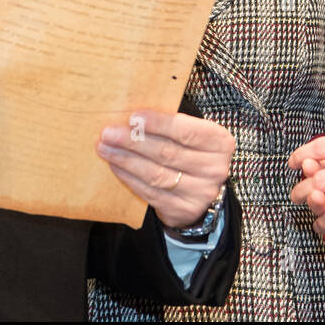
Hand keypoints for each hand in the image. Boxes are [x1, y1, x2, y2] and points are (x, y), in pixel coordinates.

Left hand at [97, 110, 234, 228]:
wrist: (200, 188)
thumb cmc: (190, 150)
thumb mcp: (192, 133)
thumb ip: (172, 122)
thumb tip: (133, 115)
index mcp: (219, 142)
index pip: (186, 131)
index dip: (158, 124)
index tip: (133, 117)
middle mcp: (215, 168)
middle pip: (167, 153)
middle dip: (133, 142)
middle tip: (108, 133)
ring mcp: (200, 192)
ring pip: (156, 174)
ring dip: (126, 160)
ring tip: (105, 148)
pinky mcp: (183, 209)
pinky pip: (150, 192)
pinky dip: (129, 178)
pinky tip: (116, 166)